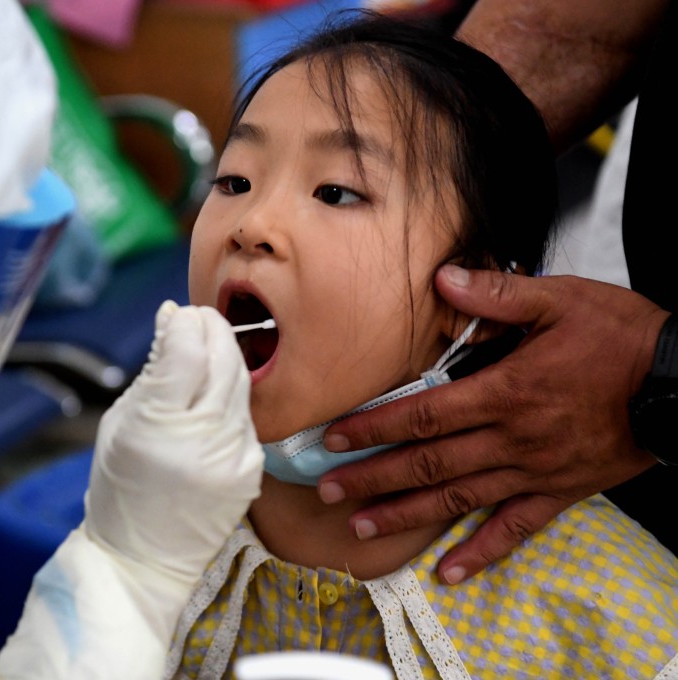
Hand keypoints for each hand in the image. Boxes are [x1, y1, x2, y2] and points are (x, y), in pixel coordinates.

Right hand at [87, 300, 262, 585]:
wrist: (144, 559)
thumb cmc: (120, 488)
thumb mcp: (119, 424)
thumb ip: (153, 374)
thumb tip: (174, 321)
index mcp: (158, 426)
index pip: (188, 348)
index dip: (183, 321)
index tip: (174, 314)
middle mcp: (204, 439)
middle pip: (224, 356)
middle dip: (210, 328)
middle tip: (194, 319)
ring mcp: (235, 456)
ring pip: (241, 381)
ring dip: (223, 356)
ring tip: (201, 351)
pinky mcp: (252, 469)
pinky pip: (246, 415)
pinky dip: (229, 396)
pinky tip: (211, 396)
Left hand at [318, 265, 664, 583]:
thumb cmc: (623, 339)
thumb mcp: (561, 300)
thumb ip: (497, 294)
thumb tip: (444, 277)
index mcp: (506, 392)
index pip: (423, 414)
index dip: (374, 427)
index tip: (334, 437)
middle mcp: (512, 439)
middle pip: (427, 463)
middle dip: (372, 477)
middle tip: (327, 490)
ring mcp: (534, 472)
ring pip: (458, 499)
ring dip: (406, 515)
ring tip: (361, 529)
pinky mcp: (559, 493)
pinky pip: (515, 529)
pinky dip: (481, 553)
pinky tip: (450, 572)